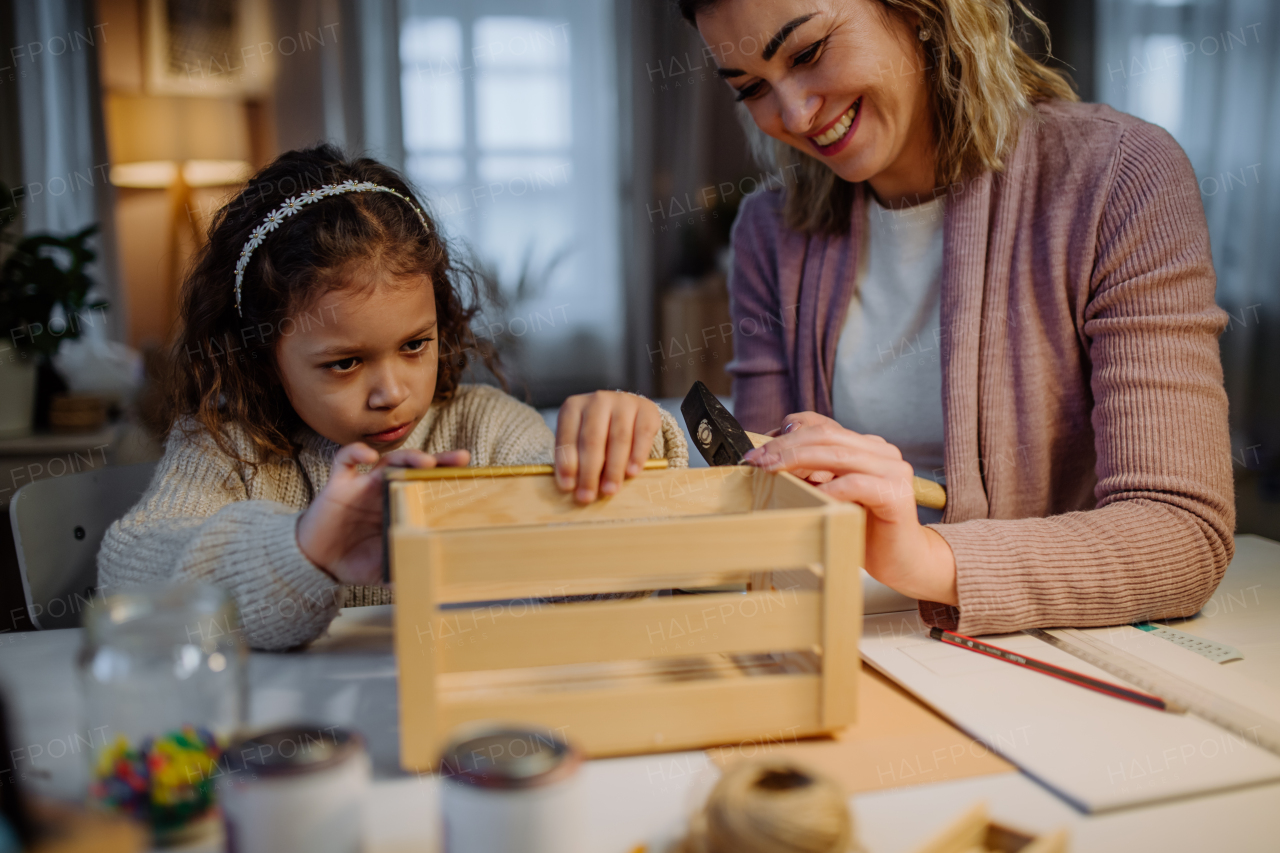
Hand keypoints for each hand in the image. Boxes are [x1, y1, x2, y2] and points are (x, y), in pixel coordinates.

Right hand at [296, 443, 469, 584]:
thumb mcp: (385, 569)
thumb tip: (430, 591)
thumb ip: (406, 573)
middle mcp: (385, 491)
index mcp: (400, 506)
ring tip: (424, 460)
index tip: (470, 475)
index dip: (447, 480)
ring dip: (407, 456)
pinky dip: (355, 453)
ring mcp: (362, 485)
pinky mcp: (337, 485)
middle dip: (437, 461)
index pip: (427, 487)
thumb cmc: (354, 561)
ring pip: (388, 460)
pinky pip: (344, 460)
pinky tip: (368, 456)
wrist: (316, 562)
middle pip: (415, 468)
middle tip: (459, 458)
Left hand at [554, 391, 661, 502]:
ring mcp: (623, 402)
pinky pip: (642, 435)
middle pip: (592, 439)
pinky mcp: (647, 410)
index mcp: (573, 406)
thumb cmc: (598, 434)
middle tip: (587, 496)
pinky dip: (637, 456)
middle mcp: (597, 400)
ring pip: (618, 438)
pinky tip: (632, 473)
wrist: (628, 413)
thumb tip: (572, 486)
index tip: (567, 487)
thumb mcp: (579, 441)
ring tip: (609, 490)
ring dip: (613, 469)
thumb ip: (575, 459)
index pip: (567, 436)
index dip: (567, 464)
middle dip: (589, 472)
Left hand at [743, 412, 956, 604]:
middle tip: (757, 460)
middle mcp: (882, 452)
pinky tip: (810, 496)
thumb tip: (768, 458)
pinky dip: (829, 488)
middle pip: (826, 435)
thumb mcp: (829, 494)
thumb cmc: (862, 528)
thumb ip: (810, 474)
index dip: (787, 432)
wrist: (901, 560)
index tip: (759, 450)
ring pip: (838, 454)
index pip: (822, 425)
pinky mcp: (896, 494)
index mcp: (866, 446)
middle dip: (785, 446)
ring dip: (798, 460)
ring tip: (771, 471)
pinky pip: (856, 483)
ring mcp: (893, 470)